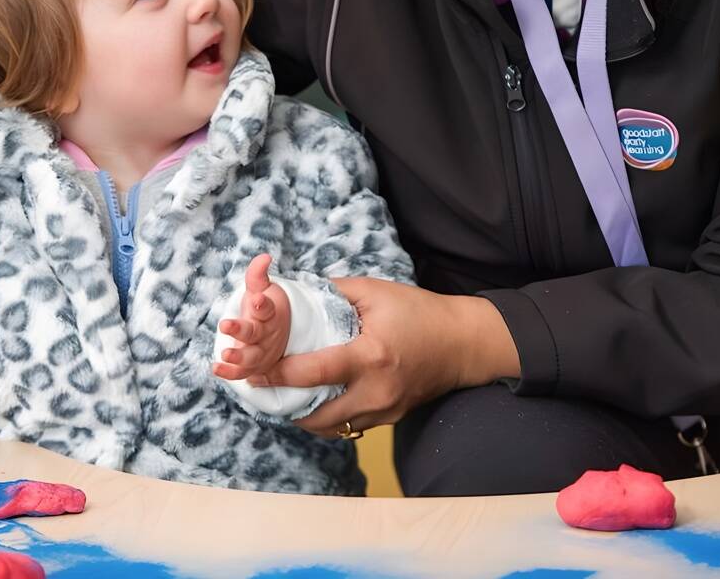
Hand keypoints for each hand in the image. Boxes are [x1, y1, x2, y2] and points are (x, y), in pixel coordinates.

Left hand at [213, 254, 292, 381]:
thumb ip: (257, 275)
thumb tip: (264, 256)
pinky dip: (230, 372)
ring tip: (224, 353)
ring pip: (251, 357)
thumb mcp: (262, 289)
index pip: (267, 308)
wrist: (278, 334)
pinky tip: (216, 368)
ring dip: (238, 357)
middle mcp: (267, 334)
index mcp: (270, 314)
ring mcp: (261, 352)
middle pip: (256, 333)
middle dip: (241, 330)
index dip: (262, 304)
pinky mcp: (253, 366)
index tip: (257, 299)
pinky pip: (242, 372)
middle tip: (225, 324)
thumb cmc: (265, 308)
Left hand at [246, 277, 519, 437]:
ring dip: (306, 415)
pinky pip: (350, 426)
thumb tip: (297, 292)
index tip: (256, 371)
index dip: (279, 374)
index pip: (314, 373)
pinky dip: (329, 417)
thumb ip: (334, 292)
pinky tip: (314, 401)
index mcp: (371, 357)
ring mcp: (385, 411)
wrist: (463, 343)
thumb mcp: (377, 292)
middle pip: (317, 415)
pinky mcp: (390, 419)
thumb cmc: (421, 312)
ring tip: (285, 396)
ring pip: (333, 427)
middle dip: (286, 406)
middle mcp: (377, 392)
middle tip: (265, 389)